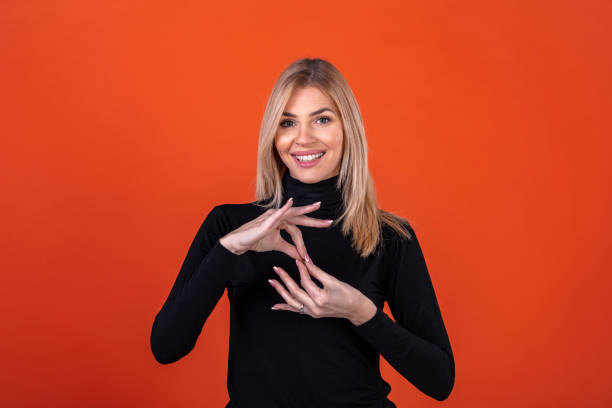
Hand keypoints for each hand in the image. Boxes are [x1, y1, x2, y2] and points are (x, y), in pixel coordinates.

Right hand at [218, 197, 332, 260]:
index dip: (303, 245)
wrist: (239, 242)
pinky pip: (277, 214)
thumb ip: (290, 248)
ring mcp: (272, 216)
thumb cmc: (256, 240)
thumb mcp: (277, 245)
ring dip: (305, 210)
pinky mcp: (265, 221)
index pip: (298, 231)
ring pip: (292, 214)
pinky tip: (291, 202)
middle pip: (300, 218)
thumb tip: (301, 256)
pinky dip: (284, 208)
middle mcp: (279, 216)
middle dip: (314, 220)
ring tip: (317, 206)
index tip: (307, 258)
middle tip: (329, 222)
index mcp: (282, 222)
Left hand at [268, 257, 376, 324]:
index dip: (301, 269)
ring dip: (281, 291)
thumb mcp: (334, 281)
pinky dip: (285, 307)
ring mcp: (312, 312)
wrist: (356, 309)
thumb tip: (306, 260)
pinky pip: (296, 310)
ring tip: (272, 282)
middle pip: (295, 291)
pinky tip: (274, 306)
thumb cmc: (348, 294)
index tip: (297, 260)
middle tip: (276, 268)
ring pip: (292, 301)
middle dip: (285, 279)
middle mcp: (314, 308)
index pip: (305, 281)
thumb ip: (317, 272)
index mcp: (320, 298)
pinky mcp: (312, 314)